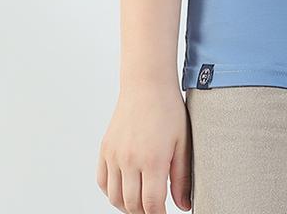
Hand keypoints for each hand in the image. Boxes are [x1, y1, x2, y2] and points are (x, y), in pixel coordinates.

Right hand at [96, 84, 191, 212]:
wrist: (147, 84)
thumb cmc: (168, 109)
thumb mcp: (183, 142)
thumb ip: (182, 177)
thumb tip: (184, 205)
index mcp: (152, 159)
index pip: (151, 204)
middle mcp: (129, 160)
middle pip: (132, 204)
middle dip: (144, 212)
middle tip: (155, 208)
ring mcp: (114, 155)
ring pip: (114, 197)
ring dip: (127, 205)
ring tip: (141, 202)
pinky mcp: (105, 149)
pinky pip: (102, 182)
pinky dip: (111, 192)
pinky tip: (125, 189)